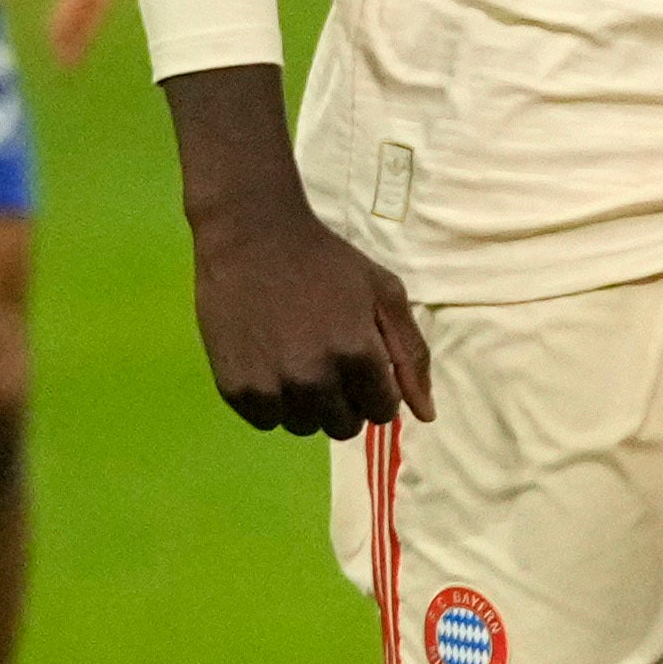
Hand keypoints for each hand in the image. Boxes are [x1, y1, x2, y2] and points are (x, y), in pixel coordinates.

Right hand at [188, 185, 437, 439]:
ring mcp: (272, 386)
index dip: (377, 390)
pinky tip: (270, 364)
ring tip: (298, 361)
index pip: (382, 411)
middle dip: (345, 401)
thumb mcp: (384, 294)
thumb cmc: (326, 262)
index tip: (362, 366)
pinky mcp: (235, 388)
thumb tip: (427, 415)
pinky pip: (265, 421)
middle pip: (343, 427)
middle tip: (329, 362)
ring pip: (304, 427)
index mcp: (358, 355)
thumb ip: (411, 356)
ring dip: (307, 405)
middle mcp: (315, 378)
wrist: (252, 236)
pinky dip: (271, 402)